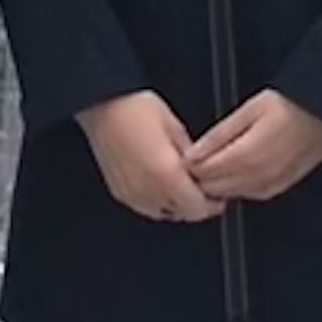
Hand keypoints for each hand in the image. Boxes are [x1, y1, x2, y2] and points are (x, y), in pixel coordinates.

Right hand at [78, 92, 224, 223]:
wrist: (104, 106)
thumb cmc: (138, 111)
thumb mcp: (176, 129)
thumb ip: (193, 158)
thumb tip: (203, 173)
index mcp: (166, 175)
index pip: (197, 209)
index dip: (211, 204)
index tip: (217, 196)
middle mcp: (147, 190)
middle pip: (181, 214)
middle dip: (194, 203)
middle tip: (200, 187)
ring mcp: (131, 194)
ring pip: (163, 213)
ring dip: (175, 204)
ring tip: (179, 183)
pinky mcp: (119, 192)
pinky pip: (144, 206)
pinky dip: (156, 200)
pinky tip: (159, 183)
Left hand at [186, 90, 321, 203]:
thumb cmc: (291, 106)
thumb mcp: (249, 110)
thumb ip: (219, 135)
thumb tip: (194, 153)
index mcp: (246, 156)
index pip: (203, 173)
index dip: (191, 165)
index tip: (189, 155)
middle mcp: (257, 177)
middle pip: (214, 189)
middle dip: (202, 177)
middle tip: (201, 159)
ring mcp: (270, 185)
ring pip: (231, 194)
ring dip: (220, 183)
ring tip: (220, 161)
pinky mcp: (279, 187)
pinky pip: (250, 194)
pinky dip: (238, 185)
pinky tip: (240, 170)